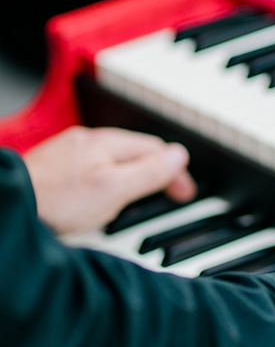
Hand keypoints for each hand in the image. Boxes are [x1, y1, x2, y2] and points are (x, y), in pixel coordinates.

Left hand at [23, 126, 195, 234]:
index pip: (156, 149)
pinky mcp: (53, 168)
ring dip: (133, 175)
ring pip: (112, 160)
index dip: (175, 171)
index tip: (185, 194)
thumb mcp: (115, 188)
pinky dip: (108, 180)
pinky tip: (101, 196)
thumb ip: (150, 171)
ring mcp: (67, 153)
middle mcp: (86, 141)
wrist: (11, 206)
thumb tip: (178, 155)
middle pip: (135, 152)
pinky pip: (92, 168)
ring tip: (140, 198)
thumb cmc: (58, 201)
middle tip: (170, 195)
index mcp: (106, 143)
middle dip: (157, 172)